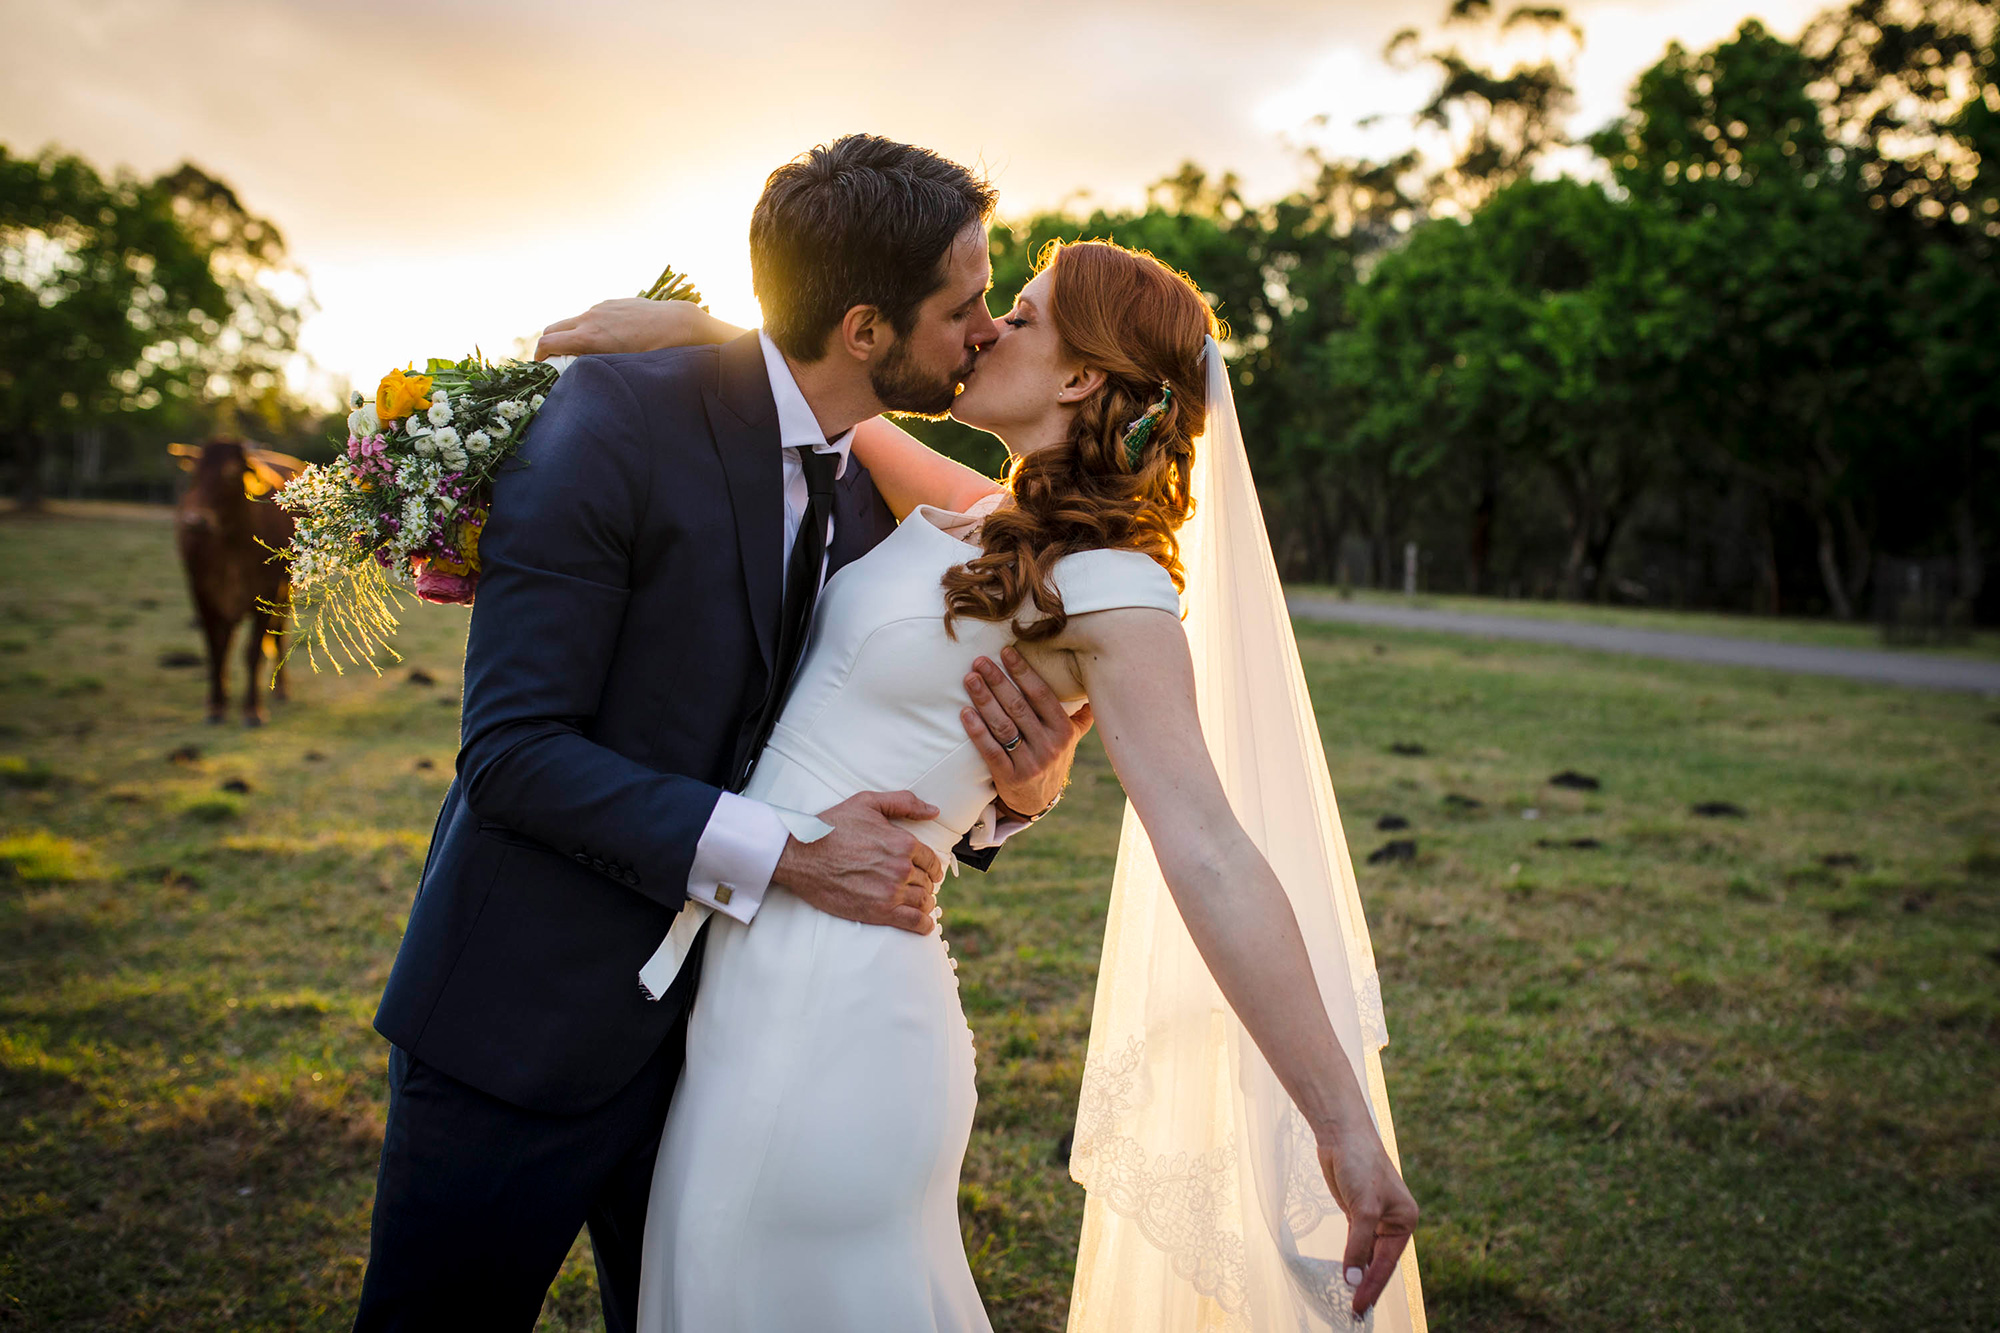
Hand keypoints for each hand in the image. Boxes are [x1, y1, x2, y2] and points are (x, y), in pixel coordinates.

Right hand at [535, 298, 708, 359]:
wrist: (680, 323)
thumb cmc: (655, 351)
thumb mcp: (623, 367)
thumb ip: (597, 369)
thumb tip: (581, 380)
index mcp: (589, 336)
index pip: (548, 341)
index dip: (539, 356)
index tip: (541, 367)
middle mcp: (590, 318)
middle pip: (554, 328)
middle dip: (549, 344)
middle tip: (556, 361)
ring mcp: (601, 307)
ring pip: (573, 321)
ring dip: (570, 335)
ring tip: (584, 353)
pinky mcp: (612, 303)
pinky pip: (592, 315)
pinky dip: (588, 327)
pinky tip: (608, 339)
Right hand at [771, 790, 943, 934]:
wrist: (800, 855)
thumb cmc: (831, 827)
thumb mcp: (867, 803)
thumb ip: (904, 803)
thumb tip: (933, 811)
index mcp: (903, 843)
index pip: (931, 860)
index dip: (931, 866)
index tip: (928, 871)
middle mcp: (901, 869)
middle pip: (927, 882)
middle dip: (924, 883)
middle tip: (917, 886)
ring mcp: (891, 892)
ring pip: (923, 901)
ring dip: (924, 902)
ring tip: (918, 902)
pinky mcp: (879, 912)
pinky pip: (914, 922)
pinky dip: (924, 924)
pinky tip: (924, 923)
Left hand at [961, 646, 1090, 819]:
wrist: (1038, 801)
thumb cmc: (1052, 759)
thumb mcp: (1071, 738)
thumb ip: (1080, 714)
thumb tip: (1094, 687)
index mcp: (1064, 732)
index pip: (1041, 695)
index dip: (1023, 672)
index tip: (1006, 652)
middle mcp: (1049, 746)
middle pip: (1018, 708)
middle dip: (997, 681)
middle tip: (979, 662)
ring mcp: (1029, 763)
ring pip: (1003, 726)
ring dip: (984, 700)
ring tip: (970, 680)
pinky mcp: (1009, 777)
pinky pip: (991, 750)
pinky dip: (977, 731)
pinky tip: (965, 713)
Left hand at [1318, 1126, 1418, 1317]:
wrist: (1341, 1135)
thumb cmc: (1359, 1165)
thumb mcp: (1362, 1208)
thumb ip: (1358, 1245)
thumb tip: (1352, 1279)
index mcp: (1405, 1220)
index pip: (1386, 1262)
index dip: (1372, 1287)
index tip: (1359, 1308)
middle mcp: (1392, 1221)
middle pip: (1378, 1262)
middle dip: (1366, 1285)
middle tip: (1354, 1311)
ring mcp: (1374, 1218)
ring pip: (1366, 1254)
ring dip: (1358, 1275)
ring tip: (1349, 1300)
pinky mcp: (1356, 1213)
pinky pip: (1356, 1244)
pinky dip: (1351, 1260)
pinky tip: (1345, 1276)